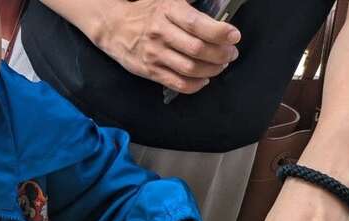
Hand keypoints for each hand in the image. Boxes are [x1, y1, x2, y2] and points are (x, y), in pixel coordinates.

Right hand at [93, 0, 240, 93]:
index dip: (220, 32)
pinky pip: (178, 84)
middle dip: (221, 54)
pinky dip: (196, 84)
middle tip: (231, 53)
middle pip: (197, 49)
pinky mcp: (151, 71)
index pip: (198, 24)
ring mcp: (155, 54)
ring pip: (190, 69)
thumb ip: (191, 7)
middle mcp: (161, 33)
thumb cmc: (146, 12)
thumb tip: (218, 17)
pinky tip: (204, 79)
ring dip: (211, 70)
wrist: (115, 27)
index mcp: (168, 11)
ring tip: (220, 65)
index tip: (234, 36)